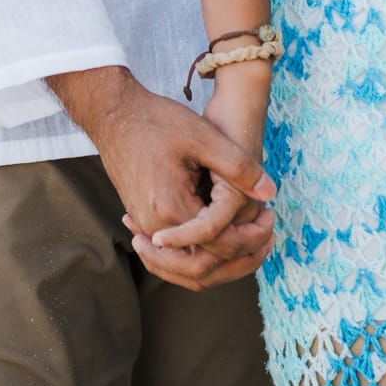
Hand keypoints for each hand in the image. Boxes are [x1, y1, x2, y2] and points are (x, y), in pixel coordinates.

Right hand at [143, 69, 270, 253]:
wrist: (114, 115)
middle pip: (200, 269)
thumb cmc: (158, 121)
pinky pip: (172, 255)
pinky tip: (220, 239)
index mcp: (174, 209)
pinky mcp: (143, 220)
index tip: (271, 219)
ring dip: (218, 263)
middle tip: (267, 239)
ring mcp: (146, 226)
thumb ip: (238, 167)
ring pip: (184, 268)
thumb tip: (270, 192)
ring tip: (249, 244)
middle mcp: (156, 226)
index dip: (251, 240)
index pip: (219, 248)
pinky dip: (197, 255)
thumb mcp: (204, 137)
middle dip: (239, 261)